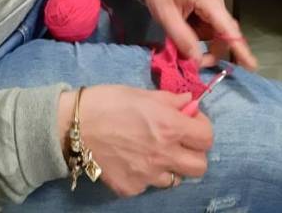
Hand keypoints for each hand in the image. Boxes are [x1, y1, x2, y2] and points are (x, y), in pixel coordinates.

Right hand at [57, 84, 212, 196]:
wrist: (74, 127)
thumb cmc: (108, 101)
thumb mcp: (142, 93)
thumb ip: (169, 100)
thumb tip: (189, 102)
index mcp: (169, 127)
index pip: (207, 137)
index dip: (201, 127)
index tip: (190, 120)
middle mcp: (164, 155)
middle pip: (200, 166)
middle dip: (194, 153)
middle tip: (180, 141)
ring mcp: (148, 176)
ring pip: (176, 179)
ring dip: (171, 166)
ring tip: (154, 152)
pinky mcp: (131, 188)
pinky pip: (149, 185)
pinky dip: (146, 175)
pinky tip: (132, 160)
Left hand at [141, 0, 256, 70]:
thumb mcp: (165, 15)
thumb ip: (182, 38)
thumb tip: (197, 60)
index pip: (228, 27)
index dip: (239, 48)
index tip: (251, 65)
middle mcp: (217, 0)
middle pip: (223, 35)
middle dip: (210, 51)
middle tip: (192, 62)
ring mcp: (214, 3)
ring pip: (215, 33)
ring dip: (201, 42)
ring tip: (179, 36)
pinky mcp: (209, 6)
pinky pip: (209, 27)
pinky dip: (198, 34)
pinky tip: (184, 27)